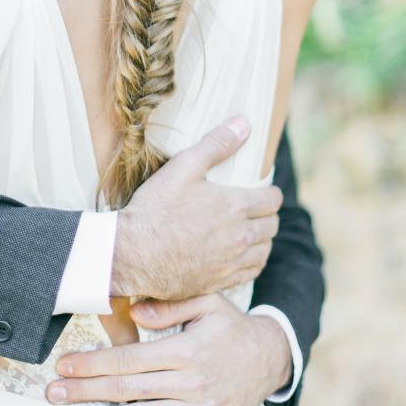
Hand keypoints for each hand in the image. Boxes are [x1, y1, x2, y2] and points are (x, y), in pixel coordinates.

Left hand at [46, 293, 292, 405]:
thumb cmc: (230, 327)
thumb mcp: (207, 303)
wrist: (270, 358)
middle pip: (127, 391)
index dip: (93, 363)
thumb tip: (136, 310)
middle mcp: (190, 383)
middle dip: (85, 392)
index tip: (64, 364)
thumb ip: (170, 305)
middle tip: (53, 393)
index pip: (128, 359)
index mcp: (186, 351)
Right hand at [111, 116, 281, 299]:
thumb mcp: (183, 167)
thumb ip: (216, 144)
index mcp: (235, 206)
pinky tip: (241, 256)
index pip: (273, 200)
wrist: (132, 253)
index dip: (271, 194)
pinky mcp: (219, 281)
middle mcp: (240, 236)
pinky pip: (251, 273)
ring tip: (251, 232)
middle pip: (272, 226)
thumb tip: (244, 124)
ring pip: (264, 251)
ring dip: (262, 240)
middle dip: (268, 215)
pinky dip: (252, 262)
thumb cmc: (155, 208)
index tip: (264, 192)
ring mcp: (231, 262)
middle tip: (256, 210)